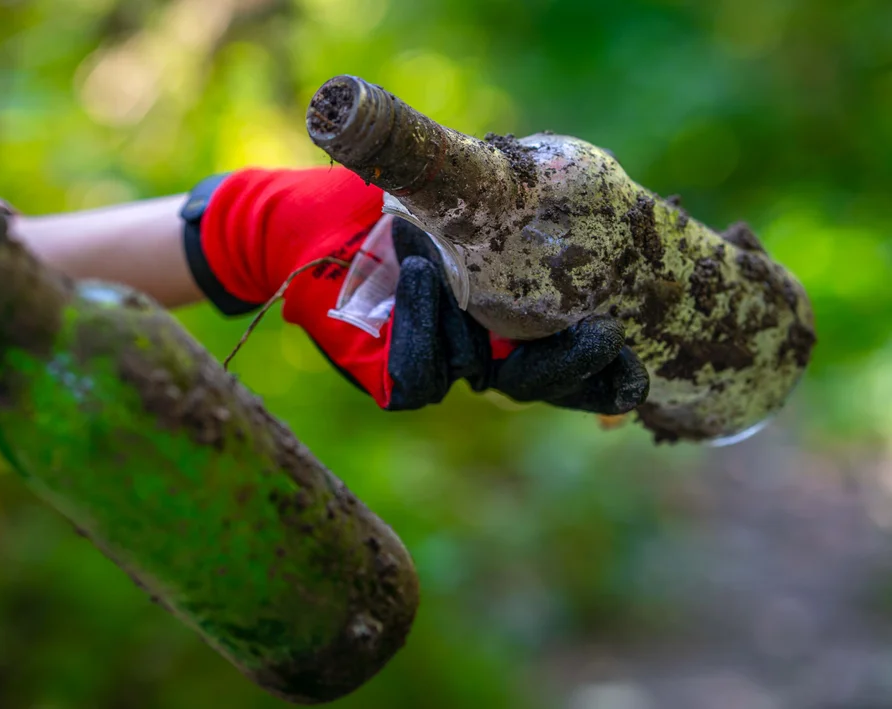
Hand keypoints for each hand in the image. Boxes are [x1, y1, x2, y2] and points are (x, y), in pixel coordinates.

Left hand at [182, 166, 648, 413]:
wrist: (311, 220)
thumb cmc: (396, 200)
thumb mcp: (468, 196)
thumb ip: (518, 204)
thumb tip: (585, 194)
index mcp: (522, 318)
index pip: (584, 369)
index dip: (613, 377)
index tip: (638, 357)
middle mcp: (490, 351)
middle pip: (546, 386)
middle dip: (573, 366)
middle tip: (601, 334)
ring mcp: (446, 366)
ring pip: (488, 375)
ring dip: (474, 318)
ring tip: (440, 253)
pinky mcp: (396, 379)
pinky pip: (424, 375)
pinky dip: (426, 320)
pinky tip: (420, 271)